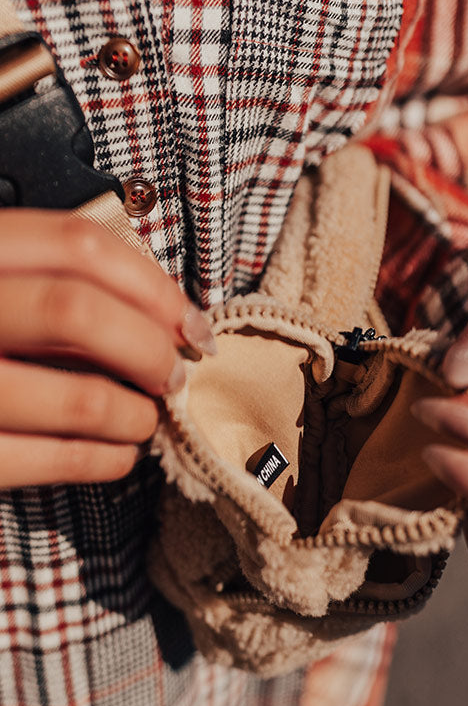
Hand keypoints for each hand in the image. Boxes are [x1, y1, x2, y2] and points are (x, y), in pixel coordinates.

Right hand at [0, 209, 214, 487]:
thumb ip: (43, 282)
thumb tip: (153, 314)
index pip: (75, 245)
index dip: (150, 284)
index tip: (187, 321)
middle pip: (77, 311)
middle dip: (149, 348)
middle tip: (174, 373)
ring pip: (79, 395)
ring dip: (137, 414)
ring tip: (146, 418)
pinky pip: (53, 460)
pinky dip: (106, 459)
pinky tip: (119, 454)